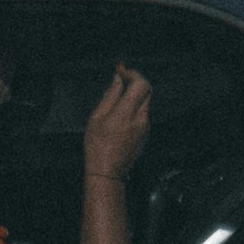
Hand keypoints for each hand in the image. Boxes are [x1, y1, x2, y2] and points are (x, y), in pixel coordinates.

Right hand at [80, 63, 152, 183]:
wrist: (108, 171)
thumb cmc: (97, 146)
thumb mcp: (96, 117)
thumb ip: (110, 96)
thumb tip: (118, 80)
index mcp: (127, 113)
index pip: (141, 84)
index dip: (132, 74)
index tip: (121, 72)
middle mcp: (141, 118)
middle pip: (147, 90)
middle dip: (135, 82)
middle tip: (121, 80)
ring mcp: (146, 127)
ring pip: (145, 102)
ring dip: (134, 95)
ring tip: (117, 98)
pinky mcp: (146, 133)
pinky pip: (143, 114)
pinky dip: (135, 107)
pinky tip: (121, 114)